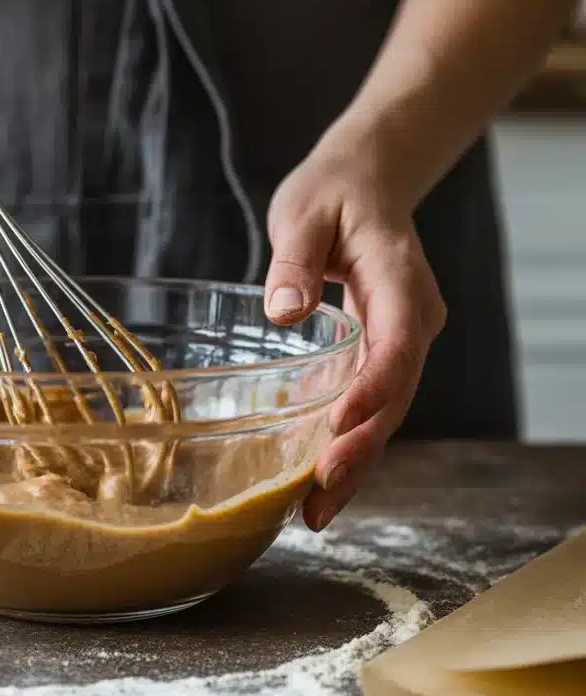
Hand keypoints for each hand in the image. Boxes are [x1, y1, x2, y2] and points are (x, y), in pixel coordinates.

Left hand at [263, 130, 446, 532]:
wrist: (364, 183)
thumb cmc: (333, 193)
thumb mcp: (304, 212)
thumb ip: (295, 259)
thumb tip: (284, 312)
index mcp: (400, 282)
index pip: (396, 343)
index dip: (374, 389)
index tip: (341, 426)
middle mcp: (411, 319)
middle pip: (395, 394)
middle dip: (360, 449)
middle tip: (321, 498)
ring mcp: (400, 339)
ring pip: (386, 410)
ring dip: (354, 461)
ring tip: (317, 513)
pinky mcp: (380, 351)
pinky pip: (370, 404)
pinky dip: (348, 442)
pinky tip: (317, 482)